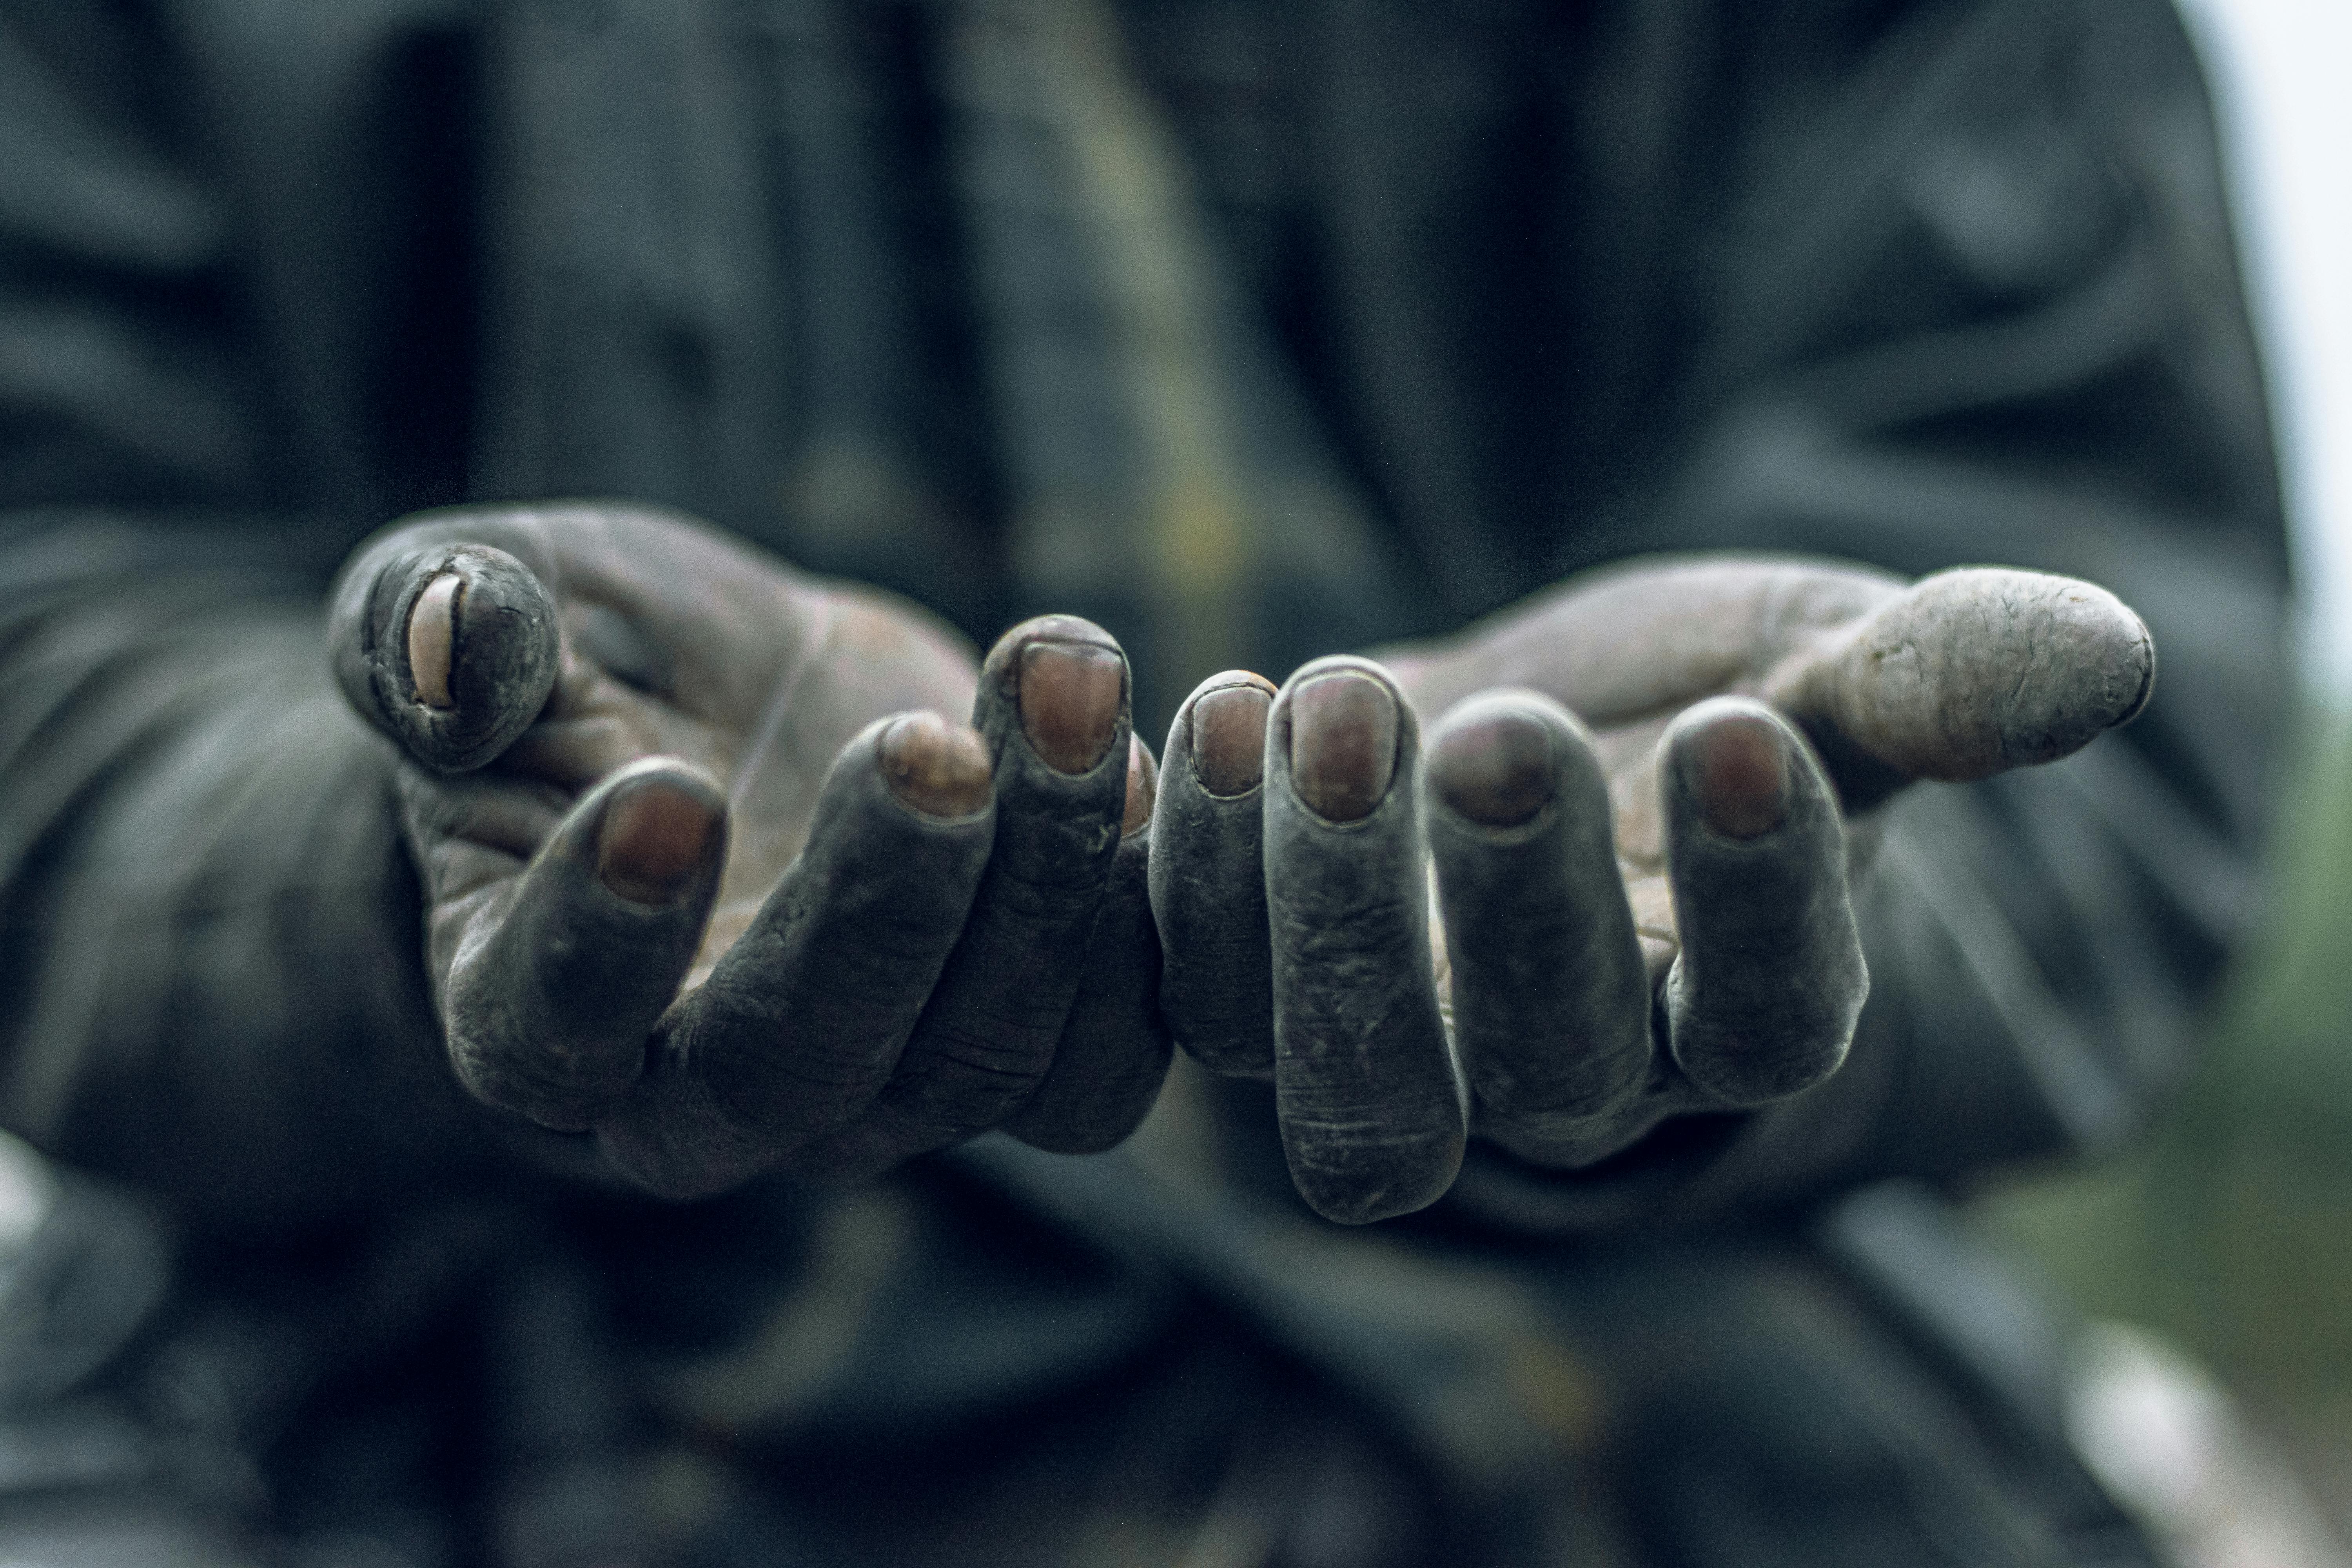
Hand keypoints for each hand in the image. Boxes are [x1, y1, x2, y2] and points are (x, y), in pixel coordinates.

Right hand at [329, 504, 1165, 1197]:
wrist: (720, 703)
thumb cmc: (571, 662)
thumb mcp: (476, 599)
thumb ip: (432, 627)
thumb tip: (447, 652)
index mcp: (529, 1001)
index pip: (547, 1023)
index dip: (602, 930)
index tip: (664, 787)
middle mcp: (707, 1092)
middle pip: (797, 1069)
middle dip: (878, 905)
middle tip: (925, 742)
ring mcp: (882, 1086)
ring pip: (986, 1060)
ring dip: (1049, 875)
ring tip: (1067, 673)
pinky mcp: (1022, 1033)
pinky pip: (1118, 1050)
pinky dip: (1162, 915)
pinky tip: (1180, 741)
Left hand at [1146, 556, 2153, 1223]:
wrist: (1516, 742)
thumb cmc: (1698, 714)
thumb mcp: (1826, 668)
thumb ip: (1938, 680)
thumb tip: (2114, 658)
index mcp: (1737, 1008)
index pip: (1772, 1015)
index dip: (1765, 900)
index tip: (1745, 734)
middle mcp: (1564, 1074)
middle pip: (1543, 1074)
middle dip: (1517, 908)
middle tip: (1495, 732)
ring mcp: (1388, 1051)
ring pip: (1338, 1079)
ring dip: (1318, 899)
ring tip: (1317, 701)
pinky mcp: (1243, 995)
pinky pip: (1186, 990)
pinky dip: (1186, 867)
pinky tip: (1197, 716)